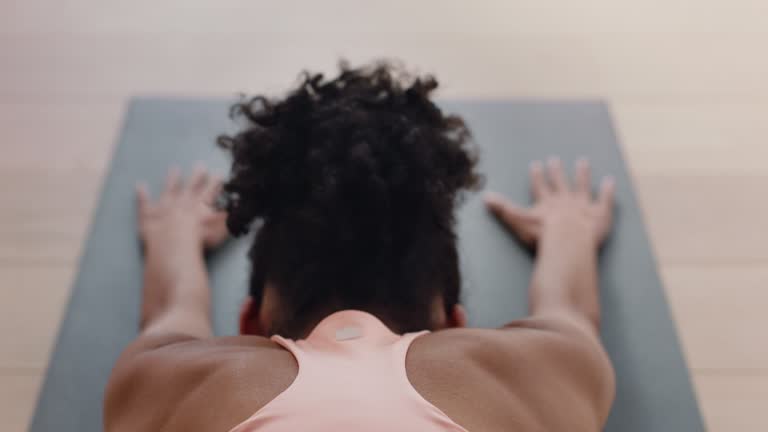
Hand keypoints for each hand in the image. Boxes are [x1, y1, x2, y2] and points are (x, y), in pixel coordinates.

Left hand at [136, 166, 227, 250]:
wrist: (174, 246)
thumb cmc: (200, 240)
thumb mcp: (221, 230)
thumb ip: (230, 218)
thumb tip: (239, 207)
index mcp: (201, 205)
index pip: (211, 191)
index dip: (216, 182)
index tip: (220, 173)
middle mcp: (183, 202)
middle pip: (191, 187)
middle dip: (196, 176)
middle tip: (200, 164)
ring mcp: (165, 207)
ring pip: (169, 191)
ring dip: (172, 180)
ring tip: (174, 169)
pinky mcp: (149, 216)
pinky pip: (145, 204)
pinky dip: (142, 195)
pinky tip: (140, 186)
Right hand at [484, 158, 614, 248]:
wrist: (568, 240)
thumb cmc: (542, 235)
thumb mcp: (517, 221)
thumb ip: (502, 209)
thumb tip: (484, 197)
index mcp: (545, 203)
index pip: (539, 186)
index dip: (537, 176)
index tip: (536, 165)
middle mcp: (564, 200)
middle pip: (560, 183)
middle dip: (557, 172)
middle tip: (555, 160)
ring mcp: (583, 206)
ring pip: (582, 186)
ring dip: (582, 175)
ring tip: (583, 163)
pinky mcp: (600, 214)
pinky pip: (604, 199)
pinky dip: (608, 190)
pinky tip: (610, 181)